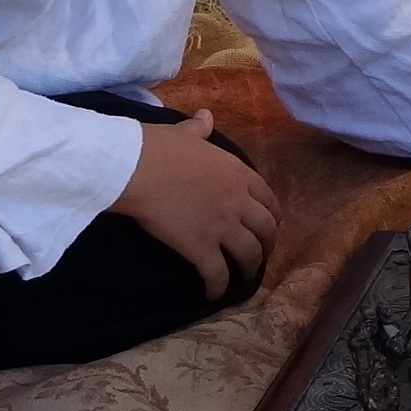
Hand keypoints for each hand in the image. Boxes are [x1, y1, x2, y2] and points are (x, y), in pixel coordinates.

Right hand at [110, 114, 279, 297]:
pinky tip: (214, 294)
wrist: (138, 168)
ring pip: (248, 254)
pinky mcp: (201, 248)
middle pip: (266, 229)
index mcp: (238, 173)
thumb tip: (206, 116)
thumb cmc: (160, 147)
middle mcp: (238, 202)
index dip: (273, 214)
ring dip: (251, 268)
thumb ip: (200, 129)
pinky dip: (219, 287)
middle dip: (268, 244)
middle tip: (261, 254)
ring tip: (245, 277)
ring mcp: (222, 226)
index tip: (271, 224)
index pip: (267, 197)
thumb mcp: (186, 133)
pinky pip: (217, 273)